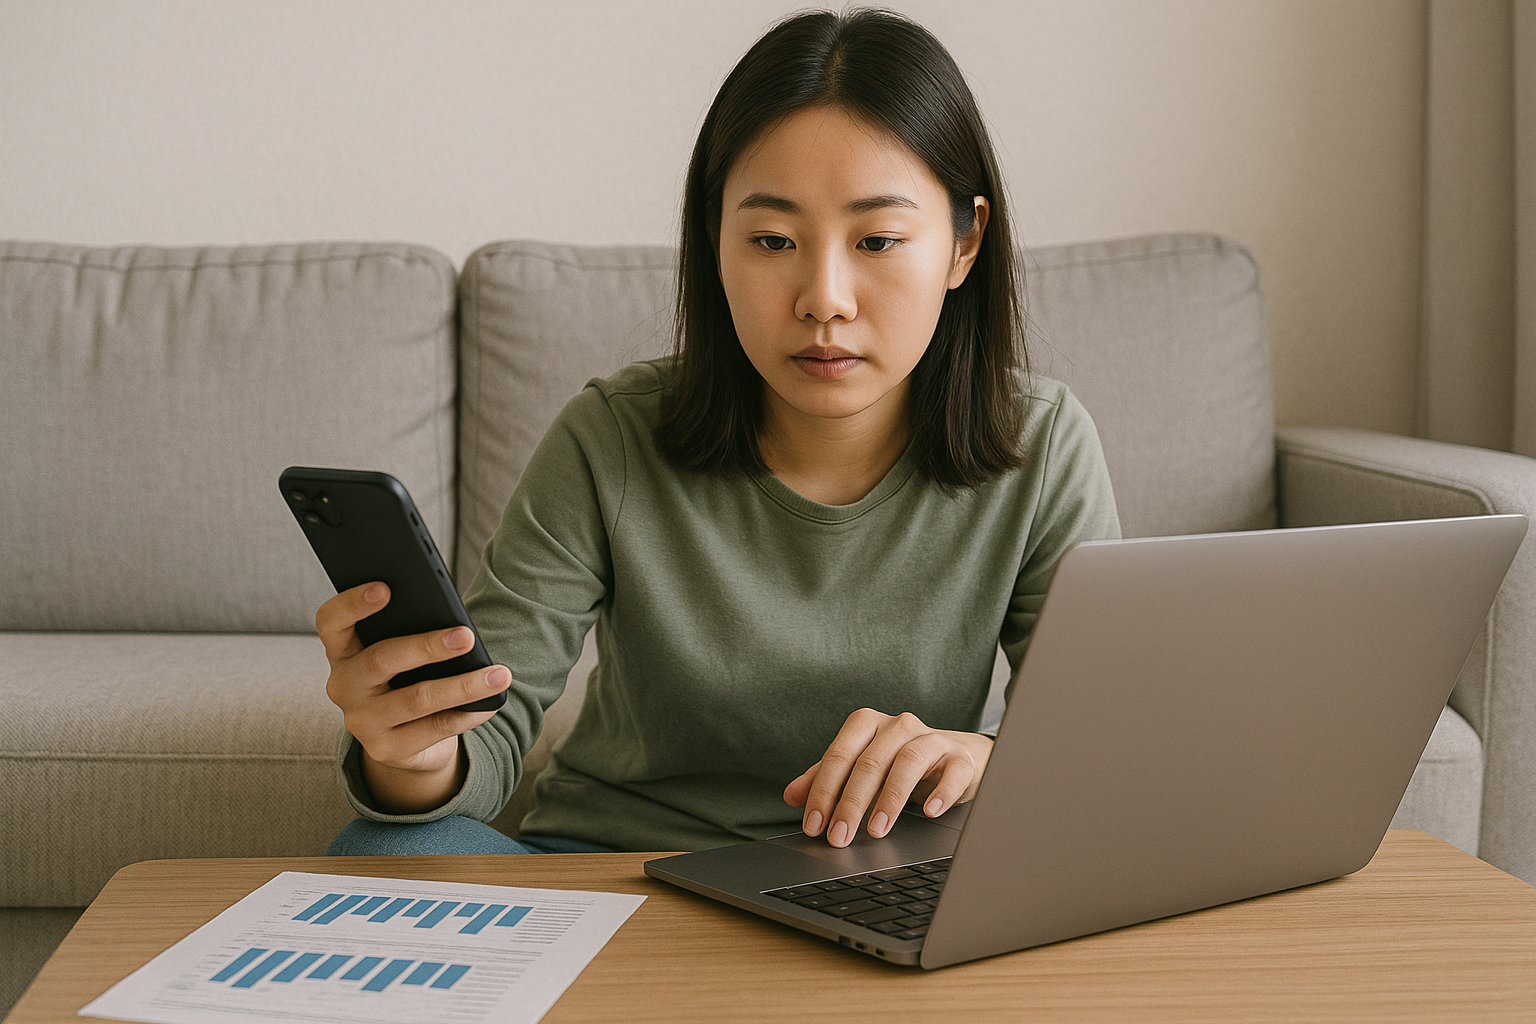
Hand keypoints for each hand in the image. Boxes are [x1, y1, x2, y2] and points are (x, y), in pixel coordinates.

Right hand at [317, 582, 510, 813]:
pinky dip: (468, 714)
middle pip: (381, 660)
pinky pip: (435, 728)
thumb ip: (410, 632)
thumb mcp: (402, 653)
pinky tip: (491, 703)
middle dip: (428, 646)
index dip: (352, 603)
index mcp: (342, 650)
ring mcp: (362, 721)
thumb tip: (454, 625)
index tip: (386, 588)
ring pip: (417, 699)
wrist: (405, 739)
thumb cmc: (406, 678)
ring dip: (463, 685)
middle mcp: (343, 686)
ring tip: (499, 675)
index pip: (331, 621)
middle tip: (466, 635)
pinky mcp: (386, 749)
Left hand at [782, 708, 993, 847]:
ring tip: (877, 830)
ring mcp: (931, 738)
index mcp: (867, 724)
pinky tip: (928, 812)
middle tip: (839, 837)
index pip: (839, 755)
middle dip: (850, 803)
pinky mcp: (960, 757)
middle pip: (870, 762)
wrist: (956, 756)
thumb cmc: (898, 763)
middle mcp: (898, 725)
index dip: (823, 791)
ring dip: (890, 799)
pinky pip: (952, 771)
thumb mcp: (860, 769)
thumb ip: (825, 779)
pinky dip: (940, 792)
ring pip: (908, 762)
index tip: (814, 825)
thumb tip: (792, 796)